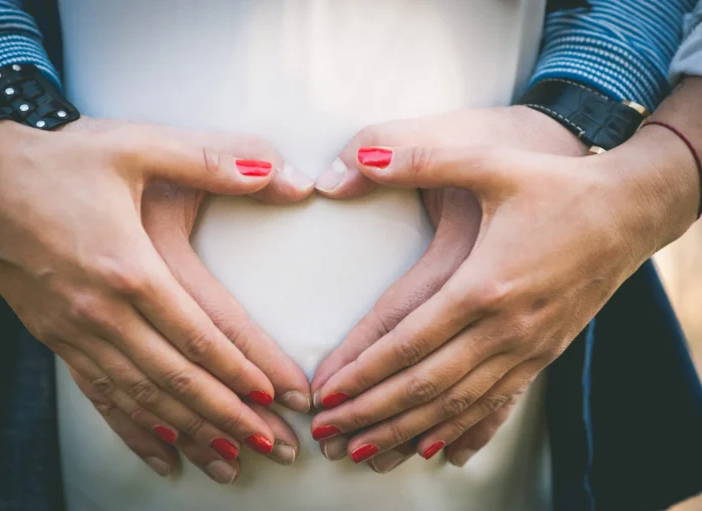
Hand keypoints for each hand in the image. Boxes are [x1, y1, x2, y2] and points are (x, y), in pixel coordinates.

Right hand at [0, 116, 312, 480]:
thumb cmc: (63, 158)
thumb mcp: (138, 146)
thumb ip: (210, 161)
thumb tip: (277, 170)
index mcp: (132, 266)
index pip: (201, 335)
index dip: (244, 370)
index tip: (281, 399)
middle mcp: (103, 310)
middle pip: (177, 379)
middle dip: (230, 416)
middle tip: (274, 447)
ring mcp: (75, 330)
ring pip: (142, 398)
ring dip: (191, 433)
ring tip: (231, 462)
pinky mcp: (56, 337)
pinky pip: (100, 396)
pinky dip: (135, 430)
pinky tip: (163, 455)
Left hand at [309, 107, 697, 467]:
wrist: (629, 211)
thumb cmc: (557, 186)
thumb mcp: (489, 162)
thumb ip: (419, 159)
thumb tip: (357, 157)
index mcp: (481, 282)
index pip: (408, 339)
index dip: (362, 370)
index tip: (326, 393)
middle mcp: (504, 326)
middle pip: (425, 384)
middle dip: (371, 412)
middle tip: (328, 434)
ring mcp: (527, 346)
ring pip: (458, 404)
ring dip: (408, 431)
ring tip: (367, 452)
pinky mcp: (544, 353)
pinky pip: (498, 403)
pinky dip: (464, 430)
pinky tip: (440, 451)